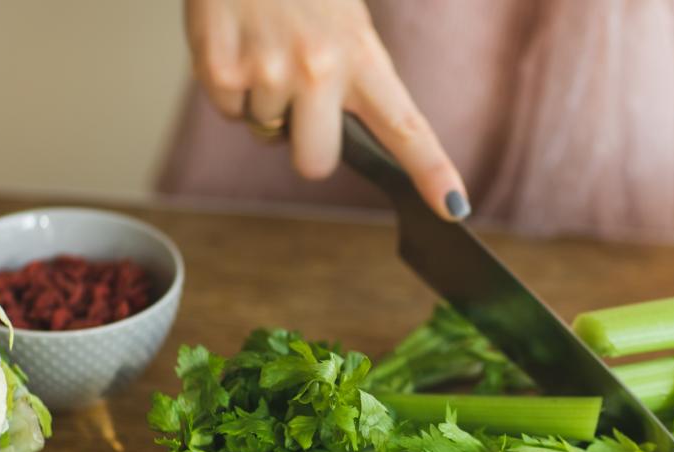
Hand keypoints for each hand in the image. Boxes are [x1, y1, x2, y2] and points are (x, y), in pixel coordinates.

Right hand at [184, 0, 468, 219]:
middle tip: (300, 103)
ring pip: (265, 132)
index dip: (433, 171)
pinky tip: (238, 43)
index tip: (454, 206)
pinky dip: (229, 87)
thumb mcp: (345, 24)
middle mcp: (319, 69)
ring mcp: (268, 71)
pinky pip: (227, 111)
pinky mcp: (220, 68)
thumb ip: (352, 82)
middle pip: (314, 163)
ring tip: (266, 46)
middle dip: (304, 145)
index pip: (407, 127)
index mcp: (362, 57)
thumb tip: (335, 142)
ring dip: (264, 101)